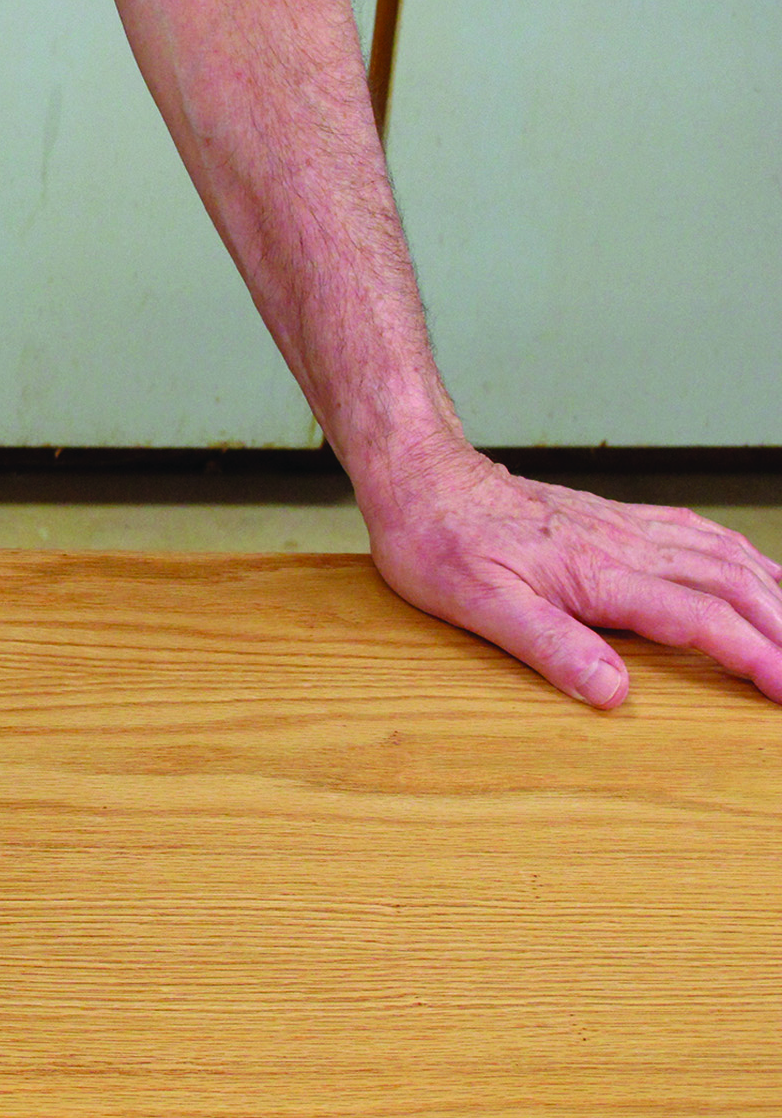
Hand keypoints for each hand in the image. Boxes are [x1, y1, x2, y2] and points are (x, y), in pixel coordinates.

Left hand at [365, 449, 781, 706]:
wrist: (421, 476)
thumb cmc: (439, 540)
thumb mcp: (477, 603)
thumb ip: (549, 645)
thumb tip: (612, 691)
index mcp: (598, 574)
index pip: (699, 620)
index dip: (753, 657)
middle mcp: (624, 546)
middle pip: (731, 586)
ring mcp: (623, 527)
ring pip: (724, 555)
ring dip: (774, 593)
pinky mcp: (614, 518)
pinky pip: (698, 533)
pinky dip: (742, 557)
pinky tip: (755, 571)